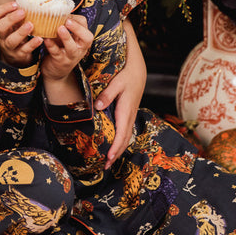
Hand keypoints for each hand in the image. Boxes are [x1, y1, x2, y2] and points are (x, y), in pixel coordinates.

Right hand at [0, 1, 41, 67]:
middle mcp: (2, 36)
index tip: (16, 4)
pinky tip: (39, 39)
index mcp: (1, 25)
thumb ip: (19, 13)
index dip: (4, 9)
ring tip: (31, 25)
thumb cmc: (16, 34)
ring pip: (11, 40)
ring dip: (21, 32)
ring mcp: (9, 47)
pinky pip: (24, 50)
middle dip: (11, 19)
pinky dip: (32, 45)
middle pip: (0, 27)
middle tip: (23, 12)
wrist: (15, 56)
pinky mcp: (19, 55)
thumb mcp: (14, 24)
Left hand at [41, 16, 92, 88]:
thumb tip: (55, 8)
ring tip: (59, 28)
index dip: (77, 21)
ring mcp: (71, 56)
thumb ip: (63, 26)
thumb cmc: (60, 49)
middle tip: (68, 21)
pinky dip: (51, 46)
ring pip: (72, 47)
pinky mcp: (60, 62)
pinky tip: (46, 39)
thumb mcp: (65, 38)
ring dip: (66, 37)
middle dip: (78, 28)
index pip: (86, 27)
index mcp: (82, 41)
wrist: (55, 72)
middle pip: (87, 38)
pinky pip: (57, 53)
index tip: (66, 15)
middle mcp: (80, 48)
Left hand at [95, 19, 145, 167]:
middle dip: (115, 154)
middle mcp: (129, 114)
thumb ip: (107, 94)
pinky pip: (125, 129)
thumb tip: (97, 107)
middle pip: (124, 139)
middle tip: (106, 167)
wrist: (138, 67)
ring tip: (109, 160)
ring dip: (118, 149)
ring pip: (126, 136)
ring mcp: (130, 114)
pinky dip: (120, 140)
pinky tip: (114, 144)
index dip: (114, 147)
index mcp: (126, 109)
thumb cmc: (126, 73)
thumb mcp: (117, 82)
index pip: (121, 133)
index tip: (108, 158)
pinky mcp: (129, 111)